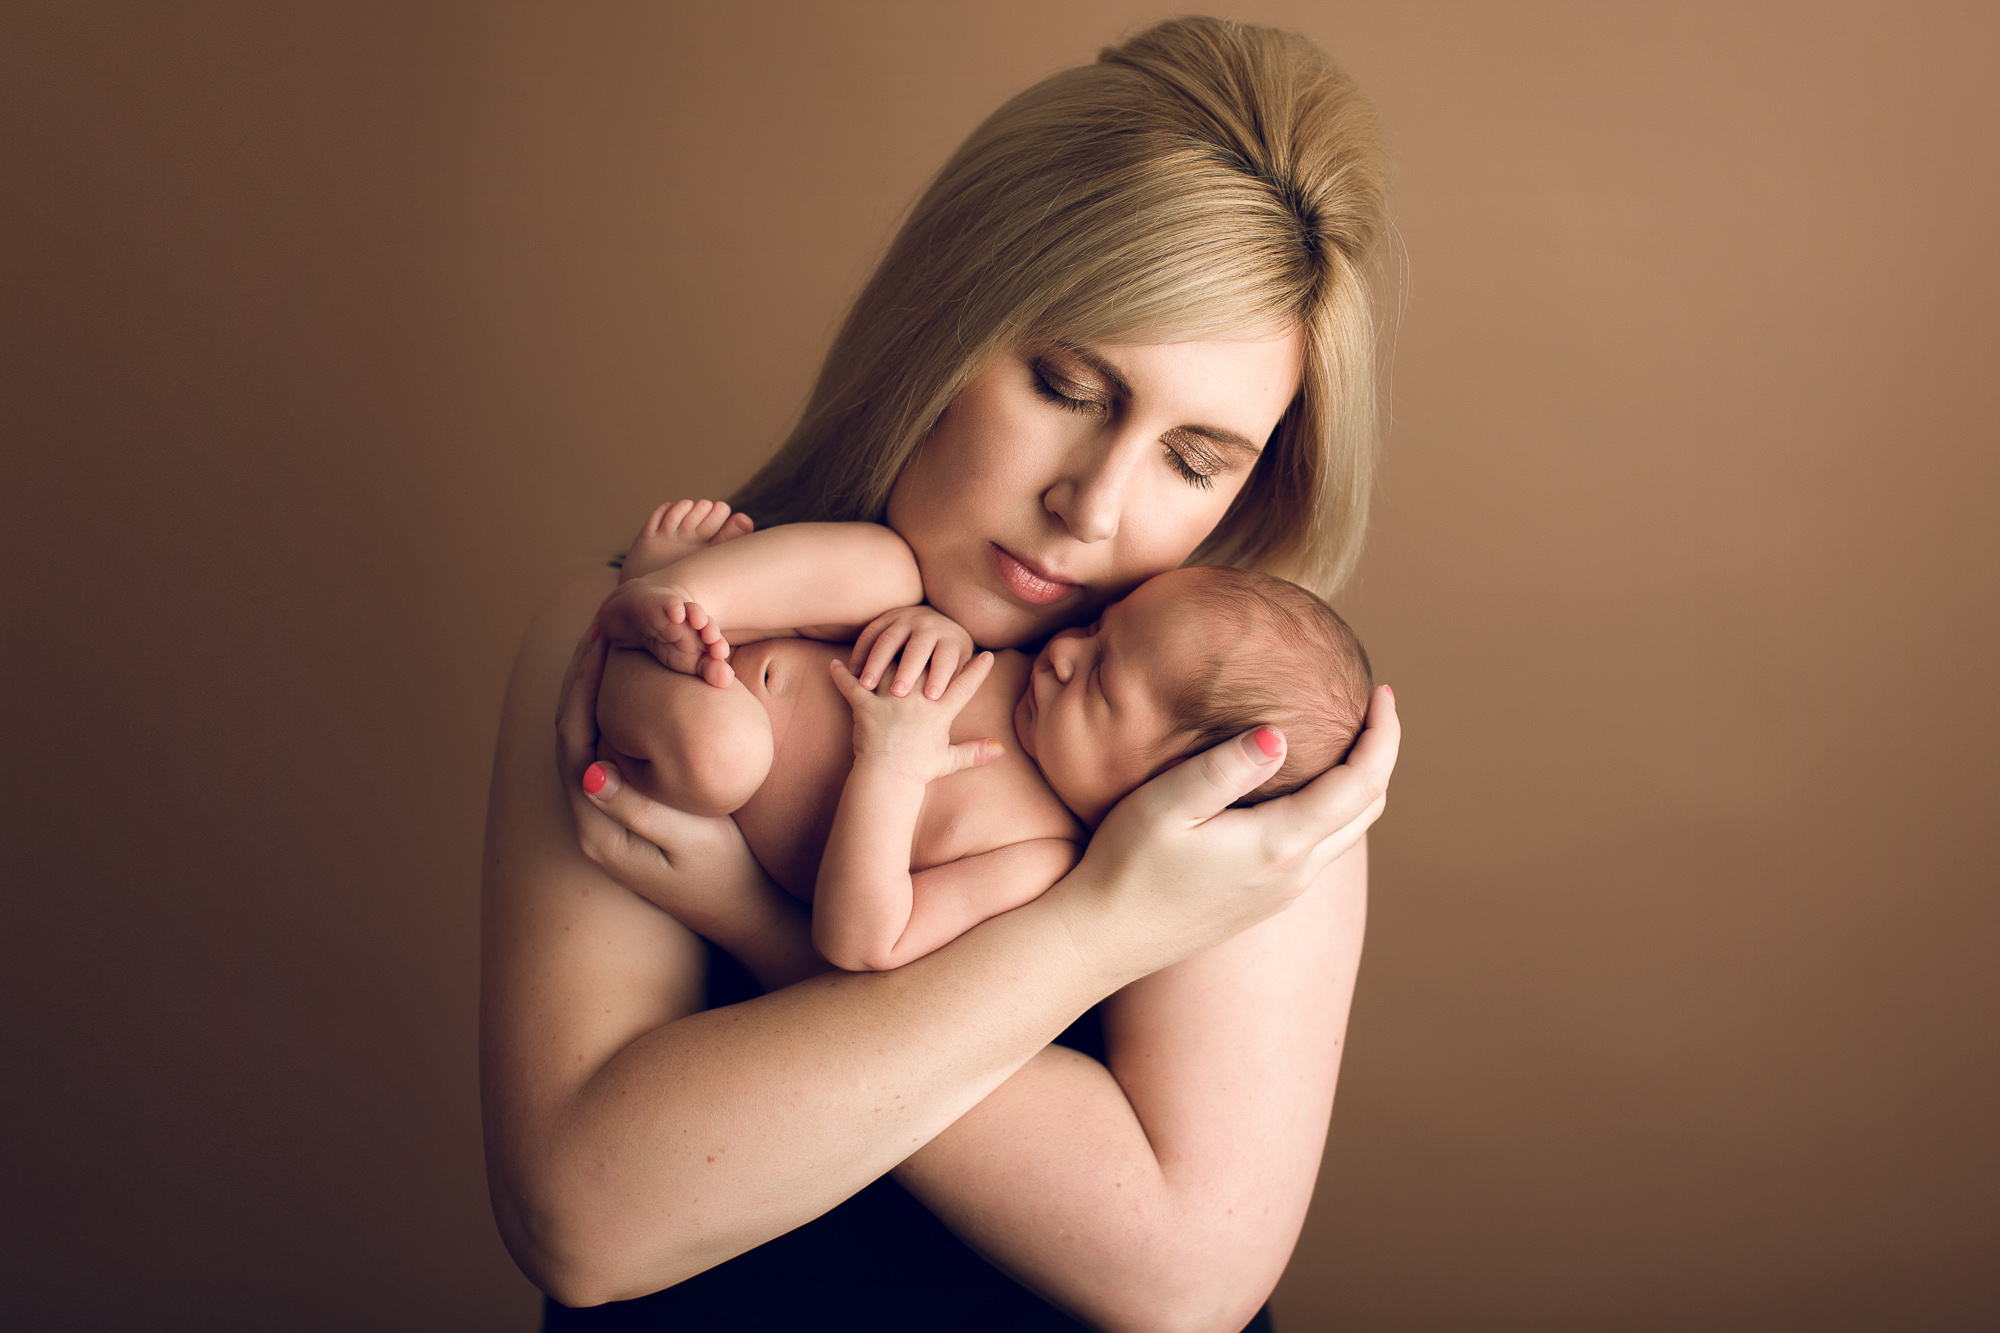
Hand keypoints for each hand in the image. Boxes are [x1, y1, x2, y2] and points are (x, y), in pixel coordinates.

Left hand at [556, 626, 773, 931]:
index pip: (574, 740)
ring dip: (597, 693)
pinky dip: (617, 713)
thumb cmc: (724, 876)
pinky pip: (611, 750)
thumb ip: (636, 809)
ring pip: (589, 739)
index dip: (582, 687)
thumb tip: (587, 772)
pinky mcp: (628, 811)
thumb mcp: (687, 842)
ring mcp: (607, 815)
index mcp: (595, 825)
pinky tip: (640, 689)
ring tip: (615, 647)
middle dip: (583, 680)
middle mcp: (590, 819)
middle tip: (604, 629)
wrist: (744, 913)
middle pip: (572, 734)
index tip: (603, 642)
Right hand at [593, 575, 734, 686]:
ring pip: (695, 612)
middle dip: (715, 637)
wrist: (642, 618)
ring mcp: (683, 613)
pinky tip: (677, 615)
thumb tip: (726, 682)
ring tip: (700, 623)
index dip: (720, 653)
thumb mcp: (687, 663)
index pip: (718, 648)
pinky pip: (672, 604)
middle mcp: (698, 626)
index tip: (722, 664)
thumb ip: (708, 672)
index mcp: (706, 642)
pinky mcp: (665, 603)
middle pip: (710, 629)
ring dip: (700, 617)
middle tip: (718, 649)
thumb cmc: (669, 644)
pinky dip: (675, 608)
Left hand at [828, 650, 1002, 781]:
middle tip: (928, 637)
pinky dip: (841, 675)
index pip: (963, 686)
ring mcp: (889, 701)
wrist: (888, 780)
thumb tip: (1001, 749)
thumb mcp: (950, 760)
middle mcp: (916, 700)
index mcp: (939, 712)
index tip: (986, 654)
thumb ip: (975, 752)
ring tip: (884, 643)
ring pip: (889, 666)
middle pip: (925, 665)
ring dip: (885, 655)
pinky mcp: (865, 706)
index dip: (977, 670)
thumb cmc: (919, 770)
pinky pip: (850, 685)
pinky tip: (836, 664)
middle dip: (928, 651)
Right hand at [848, 605, 977, 698]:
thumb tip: (956, 707)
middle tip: (898, 694)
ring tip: (867, 686)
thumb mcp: (958, 665)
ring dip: (877, 663)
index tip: (932, 697)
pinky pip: (870, 633)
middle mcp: (929, 625)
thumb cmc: (948, 656)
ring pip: (889, 640)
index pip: (947, 658)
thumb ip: (956, 681)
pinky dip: (861, 651)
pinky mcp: (887, 617)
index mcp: (951, 639)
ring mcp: (906, 619)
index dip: (941, 676)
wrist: (937, 619)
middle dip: (908, 670)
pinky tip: (853, 672)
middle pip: (918, 648)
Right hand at [1056, 684, 1399, 980]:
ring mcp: (1283, 892)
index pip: (1361, 782)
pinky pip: (1322, 848)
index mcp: (1280, 844)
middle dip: (1380, 754)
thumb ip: (1224, 767)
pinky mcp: (1267, 901)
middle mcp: (1294, 874)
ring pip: (1348, 832)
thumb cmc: (1126, 865)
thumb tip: (1279, 734)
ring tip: (1346, 738)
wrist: (1105, 939)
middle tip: (1371, 707)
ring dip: (1359, 783)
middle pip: (1368, 808)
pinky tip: (1305, 785)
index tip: (1382, 692)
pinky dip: (1334, 807)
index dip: (1381, 734)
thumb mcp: (1166, 804)